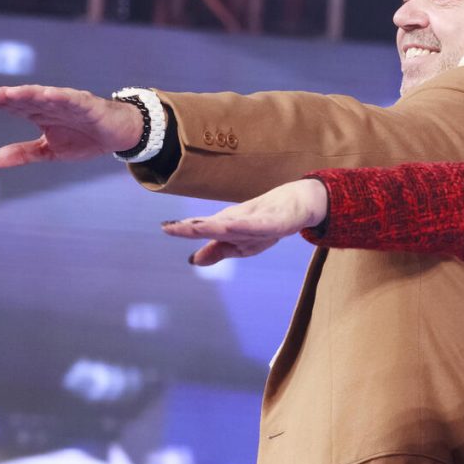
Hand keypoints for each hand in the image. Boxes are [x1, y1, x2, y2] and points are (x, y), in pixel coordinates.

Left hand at [0, 85, 144, 166]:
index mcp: (42, 115)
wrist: (119, 137)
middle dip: (11, 97)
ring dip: (30, 94)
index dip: (3, 103)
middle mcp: (53, 106)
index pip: (19, 107)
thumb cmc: (85, 139)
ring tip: (13, 93)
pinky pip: (74, 100)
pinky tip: (48, 94)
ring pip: (47, 96)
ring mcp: (71, 104)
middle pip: (29, 99)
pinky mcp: (89, 106)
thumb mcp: (50, 151)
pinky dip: (62, 97)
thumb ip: (24, 153)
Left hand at [161, 179, 328, 264]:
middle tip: (169, 228)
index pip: (204, 228)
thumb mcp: (242, 243)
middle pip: (213, 225)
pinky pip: (258, 226)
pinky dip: (244, 226)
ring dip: (213, 226)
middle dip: (193, 228)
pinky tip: (232, 227)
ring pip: (232, 224)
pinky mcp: (275, 222)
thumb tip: (192, 260)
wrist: (298, 203)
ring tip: (195, 228)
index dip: (184, 230)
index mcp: (229, 226)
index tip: (165, 228)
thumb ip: (218, 250)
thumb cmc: (267, 220)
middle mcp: (239, 221)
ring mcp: (257, 220)